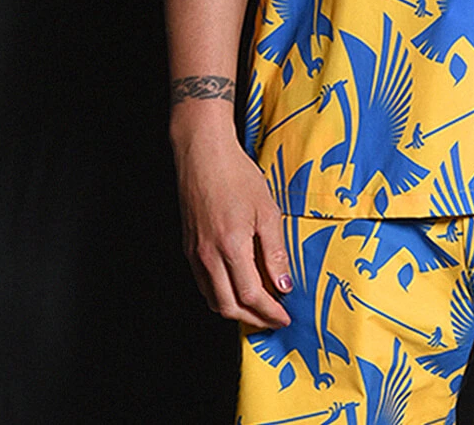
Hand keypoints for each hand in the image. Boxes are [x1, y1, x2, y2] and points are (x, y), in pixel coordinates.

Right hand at [171, 117, 292, 329]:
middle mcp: (208, 256)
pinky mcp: (189, 248)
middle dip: (254, 319)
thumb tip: (284, 285)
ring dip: (236, 311)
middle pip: (229, 306)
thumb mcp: (267, 211)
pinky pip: (204, 284)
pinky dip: (221, 295)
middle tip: (274, 319)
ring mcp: (195, 254)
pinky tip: (237, 288)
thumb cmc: (237, 176)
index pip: (251, 296)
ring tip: (258, 308)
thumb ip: (275, 252)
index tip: (285, 318)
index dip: (269, 312)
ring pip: (213, 299)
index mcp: (231, 246)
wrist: (204, 154)